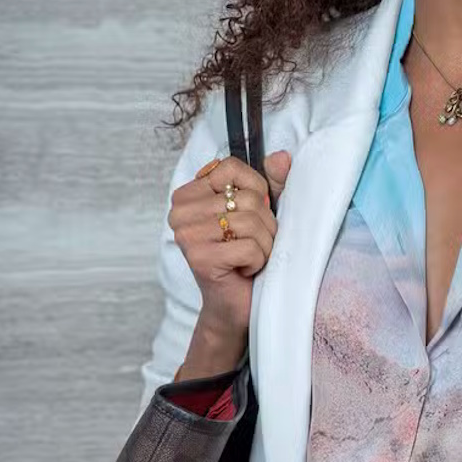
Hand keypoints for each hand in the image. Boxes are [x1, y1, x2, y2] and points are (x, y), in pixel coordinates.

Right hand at [168, 145, 292, 339]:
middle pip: (247, 197)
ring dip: (263, 245)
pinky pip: (250, 247)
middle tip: (251, 245)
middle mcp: (180, 212)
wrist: (236, 305)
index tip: (249, 215)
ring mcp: (187, 236)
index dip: (256, 190)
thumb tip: (282, 157)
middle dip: (264, 225)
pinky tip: (244, 270)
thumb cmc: (246, 256)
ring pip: (251, 222)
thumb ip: (270, 183)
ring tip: (249, 258)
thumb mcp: (260, 213)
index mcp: (187, 195)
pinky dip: (257, 261)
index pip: (231, 168)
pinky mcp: (200, 259)